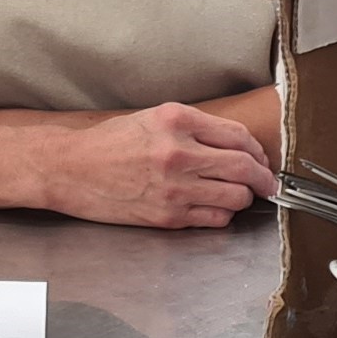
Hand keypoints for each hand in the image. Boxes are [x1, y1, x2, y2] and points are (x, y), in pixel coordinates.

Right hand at [40, 102, 276, 227]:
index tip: (260, 157)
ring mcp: (174, 187)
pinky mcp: (167, 215)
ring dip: (244, 197)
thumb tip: (237, 144)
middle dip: (263, 177)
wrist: (69, 170)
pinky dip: (223, 214)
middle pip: (243, 167)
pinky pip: (214, 218)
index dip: (256, 149)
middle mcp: (178, 152)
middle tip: (267, 182)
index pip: (237, 135)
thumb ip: (194, 127)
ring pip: (235, 196)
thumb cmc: (109, 143)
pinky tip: (215, 208)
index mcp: (176, 121)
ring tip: (239, 195)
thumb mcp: (152, 118)